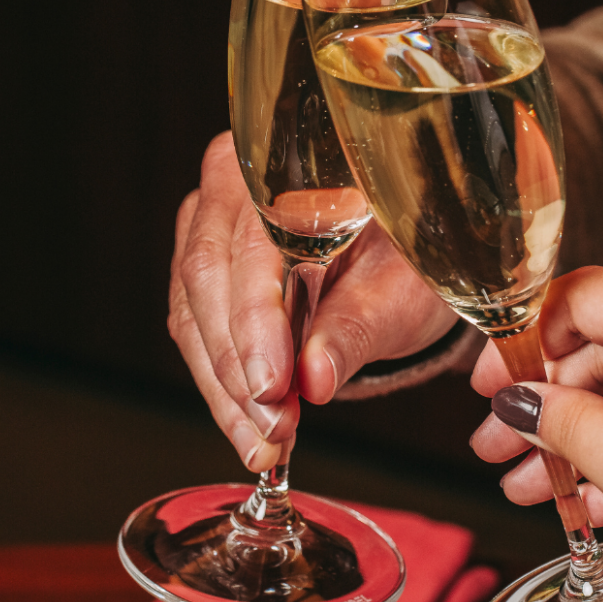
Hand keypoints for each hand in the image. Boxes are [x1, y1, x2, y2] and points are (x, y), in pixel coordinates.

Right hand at [169, 132, 457, 471]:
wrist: (402, 254)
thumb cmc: (409, 255)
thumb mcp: (405, 287)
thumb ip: (359, 326)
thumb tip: (314, 378)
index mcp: (288, 159)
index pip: (251, 243)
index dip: (256, 321)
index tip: (273, 386)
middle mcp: (232, 181)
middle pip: (208, 278)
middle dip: (238, 367)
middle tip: (273, 430)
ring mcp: (206, 222)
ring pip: (193, 312)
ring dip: (226, 389)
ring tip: (265, 442)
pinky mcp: (199, 266)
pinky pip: (194, 330)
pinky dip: (222, 387)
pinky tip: (250, 427)